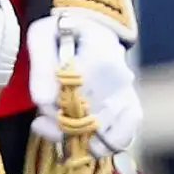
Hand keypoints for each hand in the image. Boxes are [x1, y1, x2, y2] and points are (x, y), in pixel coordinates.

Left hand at [27, 9, 141, 156]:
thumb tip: (44, 102)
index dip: (53, 105)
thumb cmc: (63, 33)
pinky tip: (83, 137)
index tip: (43, 102)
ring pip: (102, 135)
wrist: (90, 30)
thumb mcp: (42, 36)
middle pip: (86, 118)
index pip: (73, 95)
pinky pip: (121, 139)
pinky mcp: (133, 109)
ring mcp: (128, 95)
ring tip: (61, 124)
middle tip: (45, 117)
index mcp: (97, 54)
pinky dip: (100, 144)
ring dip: (77, 137)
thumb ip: (40, 66)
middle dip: (61, 123)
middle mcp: (119, 78)